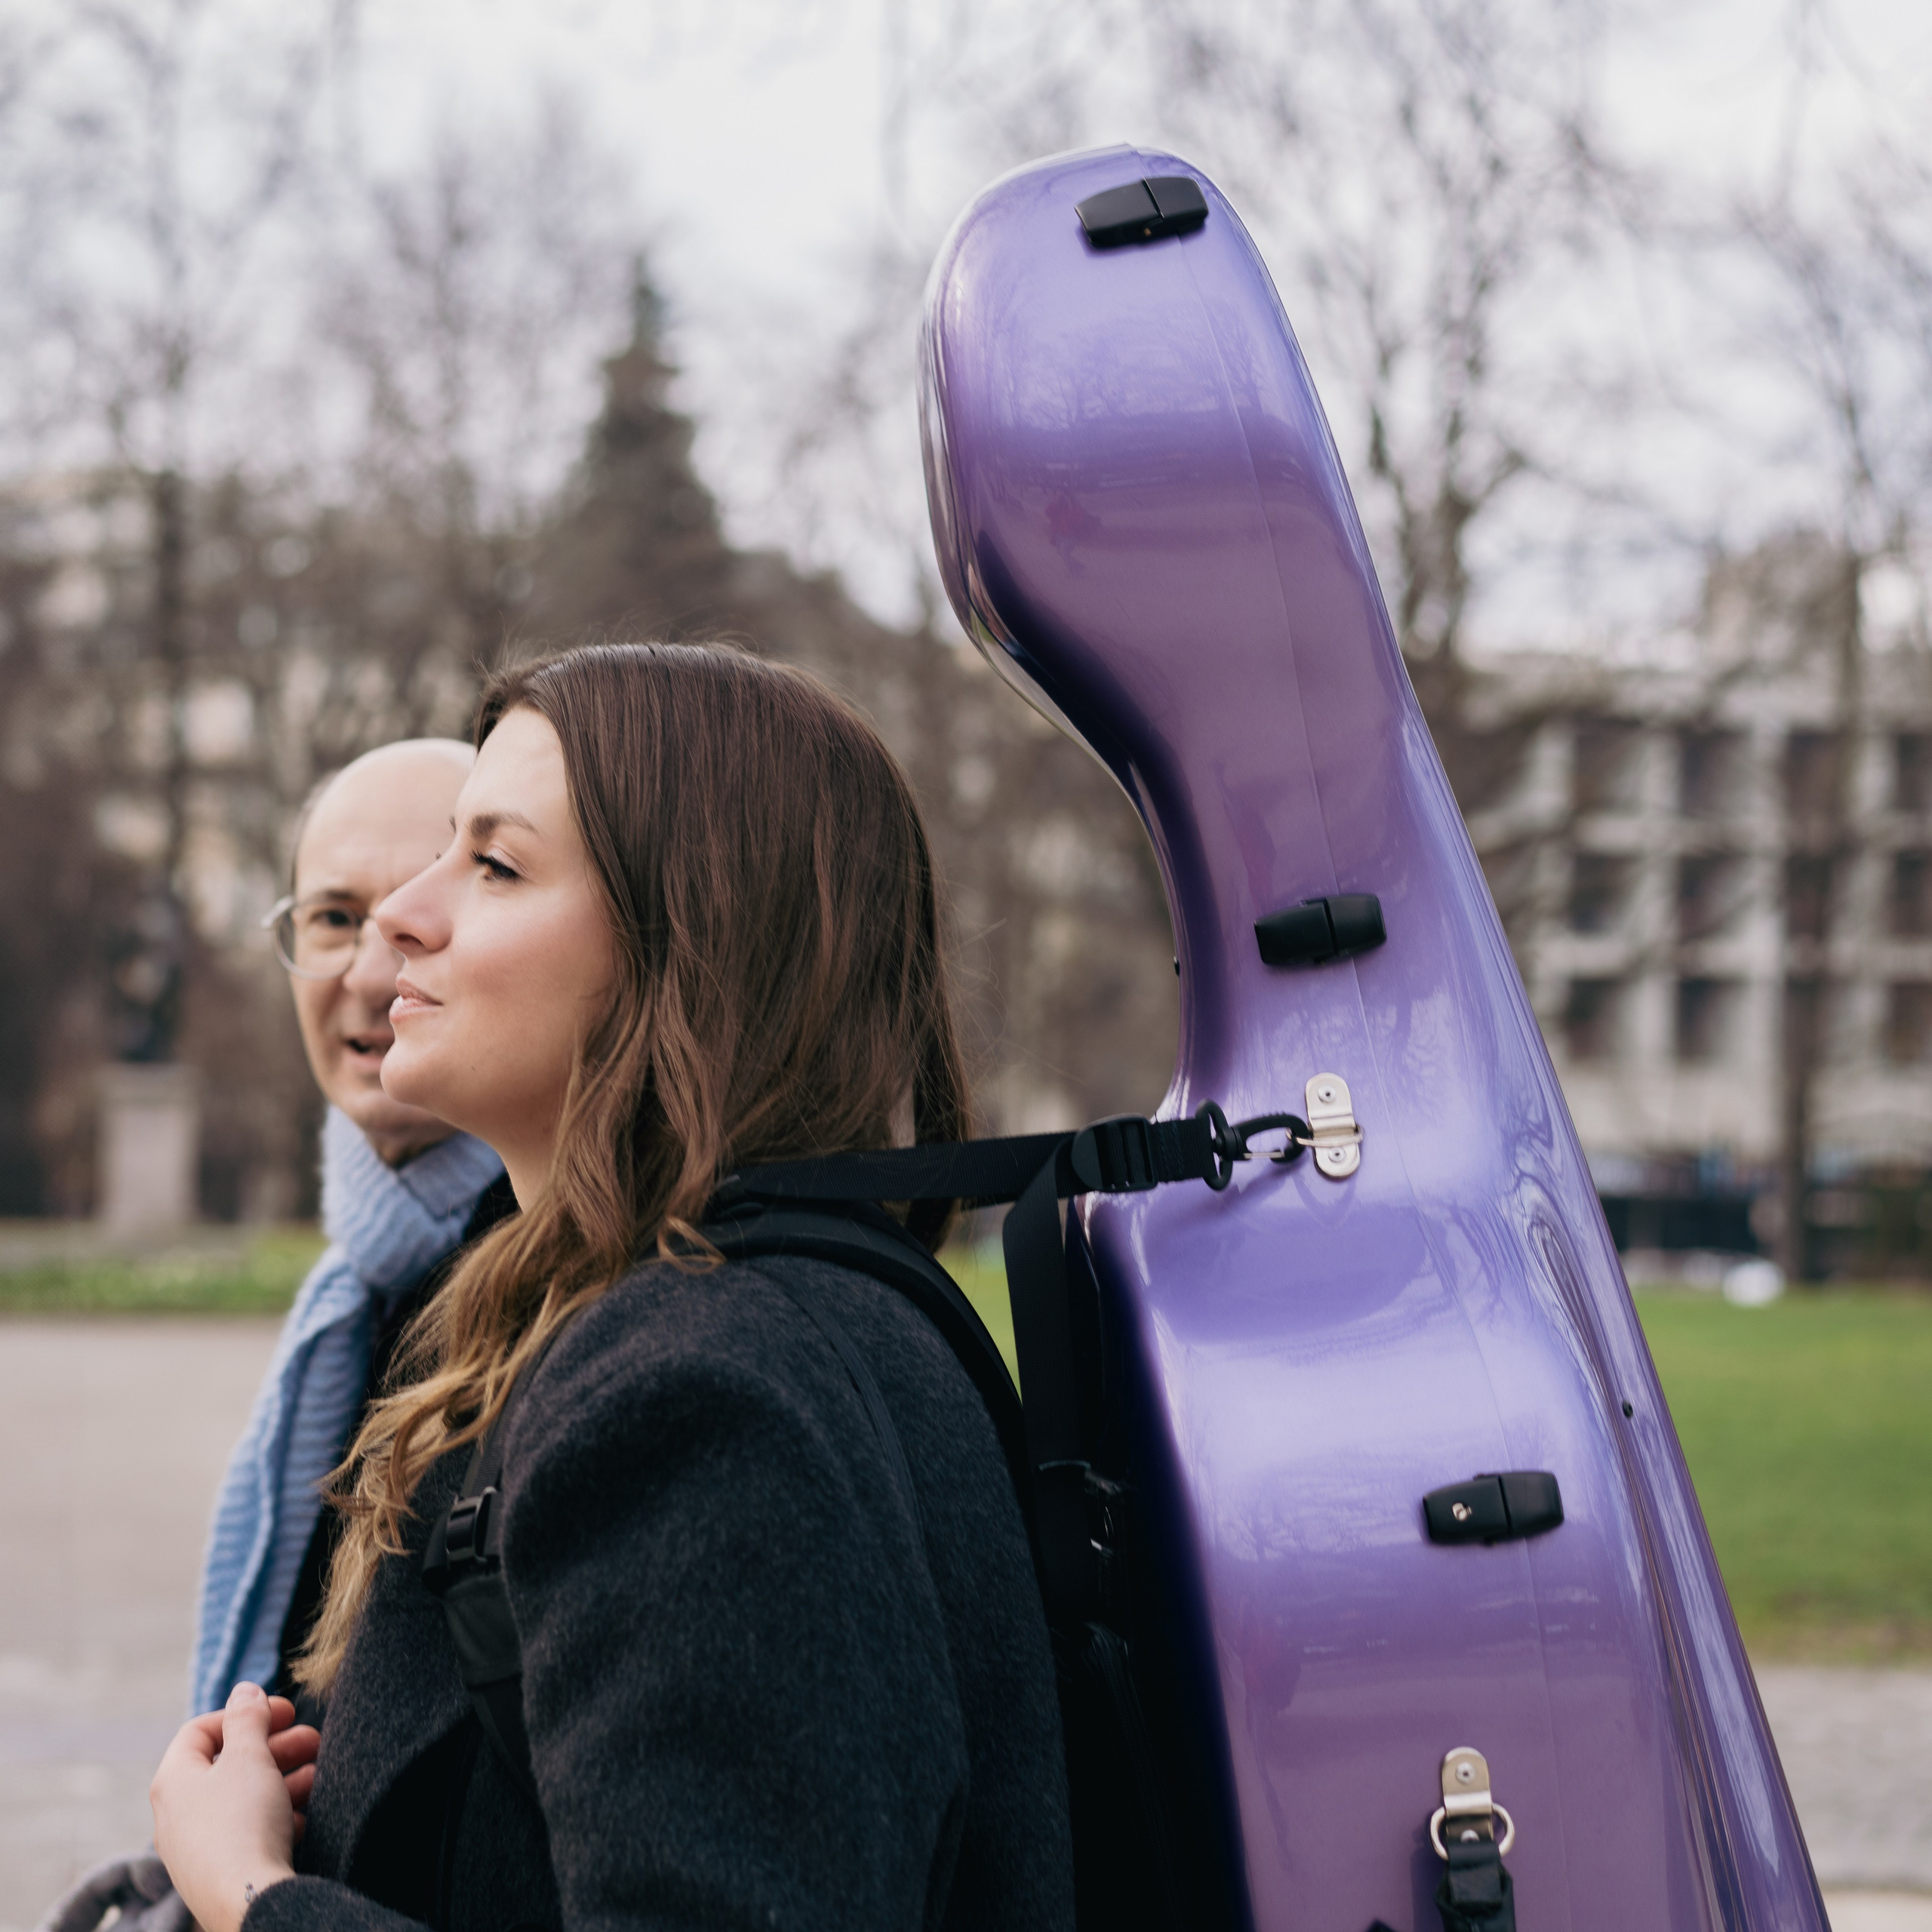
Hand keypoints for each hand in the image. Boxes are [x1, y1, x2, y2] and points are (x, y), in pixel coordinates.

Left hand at [150, 1683, 319, 1931]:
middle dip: (275, 1746)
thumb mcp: (249, 1755)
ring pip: (242, 1798)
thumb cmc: (243, 1822)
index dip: (244, 1713)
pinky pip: (247, 1831)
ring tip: (317, 1776)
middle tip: (313, 1740)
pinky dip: (276, 1816)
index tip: (284, 1711)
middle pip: (227, 1763)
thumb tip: (244, 1689)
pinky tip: (303, 1816)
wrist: (249, 1902)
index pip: (201, 1729)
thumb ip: (247, 1717)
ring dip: (282, 1779)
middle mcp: (176, 1814)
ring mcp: (195, 1848)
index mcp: (173, 1781)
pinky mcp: (218, 1873)